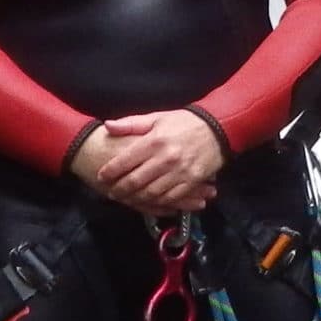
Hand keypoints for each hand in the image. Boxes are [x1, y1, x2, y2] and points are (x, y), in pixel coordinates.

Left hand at [95, 109, 223, 214]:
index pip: (125, 161)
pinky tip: (149, 202)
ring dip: (136, 199)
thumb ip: (131, 124)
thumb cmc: (184, 122)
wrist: (218, 127)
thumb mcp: (157, 118)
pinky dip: (158, 202)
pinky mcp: (192, 181)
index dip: (110, 171)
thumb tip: (106, 126)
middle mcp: (165, 158)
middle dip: (120, 189)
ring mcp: (180, 172)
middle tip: (111, 192)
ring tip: (126, 199)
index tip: (101, 176)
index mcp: (154, 141)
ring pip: (151, 193)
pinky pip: (171, 197)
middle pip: (136, 181)